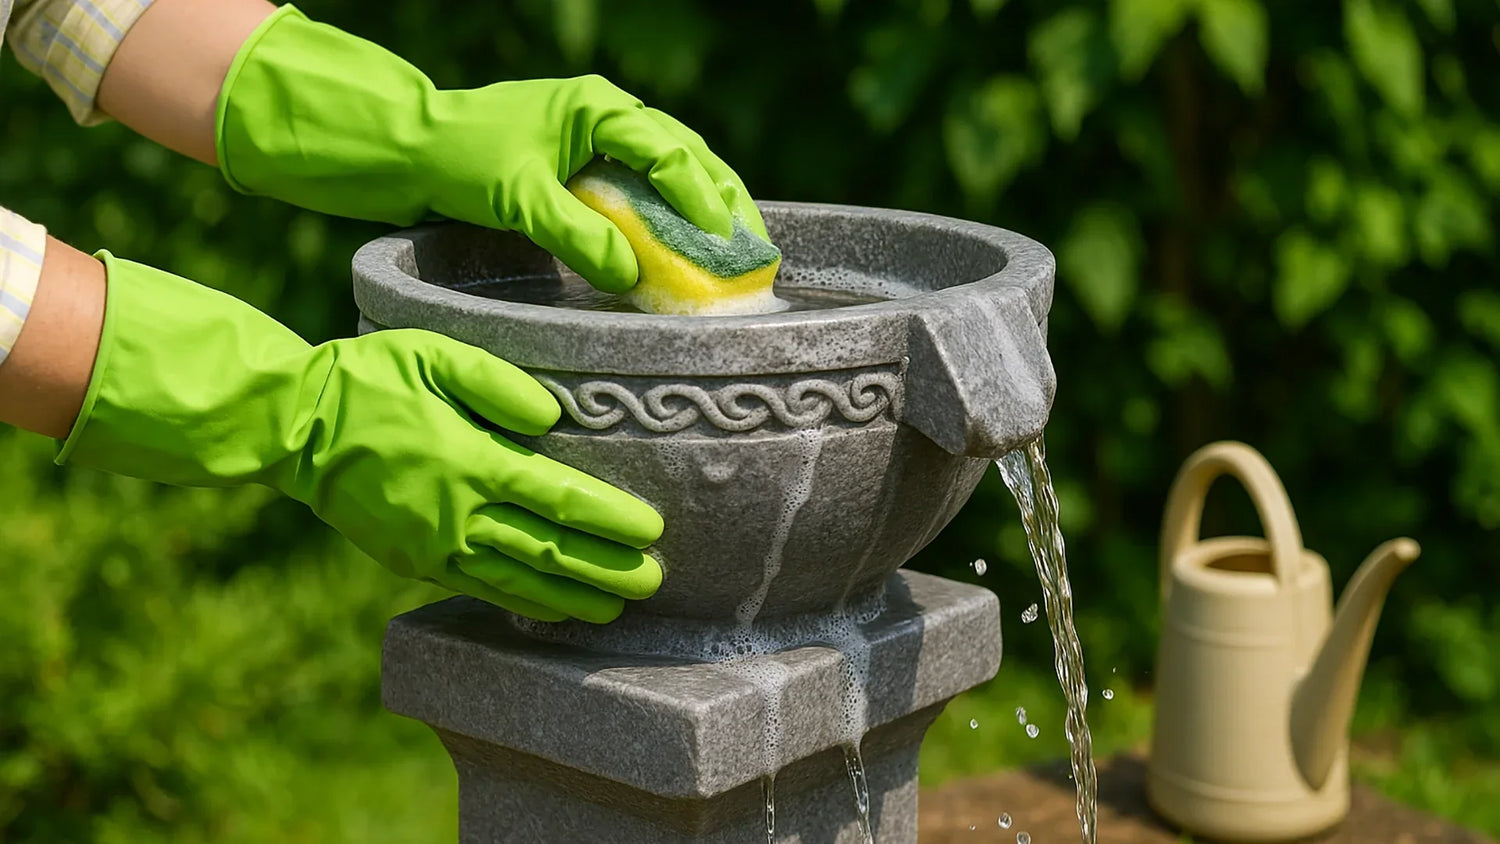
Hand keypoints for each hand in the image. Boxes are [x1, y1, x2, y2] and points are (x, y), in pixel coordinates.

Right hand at [59, 253, 662, 622]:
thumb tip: (552, 418)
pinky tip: (555, 608)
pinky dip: (523, 601)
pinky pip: (480, 587)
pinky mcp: (414, 561)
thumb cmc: (369, 378)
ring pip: (519, 580)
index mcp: (470, 460)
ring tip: (617, 608)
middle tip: (653, 582)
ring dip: (573, 596)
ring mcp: (434, 546)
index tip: (653, 530)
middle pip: (548, 551)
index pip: (557, 499)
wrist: (292, 426)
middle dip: (606, 569)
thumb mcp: (433, 353)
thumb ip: (498, 382)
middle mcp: (457, 513)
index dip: (609, 520)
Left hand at [215, 5, 767, 291]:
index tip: (724, 239)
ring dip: (704, 206)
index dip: (701, 196)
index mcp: (597, 107)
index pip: (667, 150)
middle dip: (723, 199)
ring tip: (736, 250)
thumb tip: (632, 274)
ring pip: (672, 167)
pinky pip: (645, 185)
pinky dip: (672, 215)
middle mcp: (607, 114)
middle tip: (754, 247)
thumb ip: (577, 234)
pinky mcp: (589, 163)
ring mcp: (600, 136)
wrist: (412, 149)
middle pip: (686, 153)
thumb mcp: (519, 200)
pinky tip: (687, 247)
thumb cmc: (461, 162)